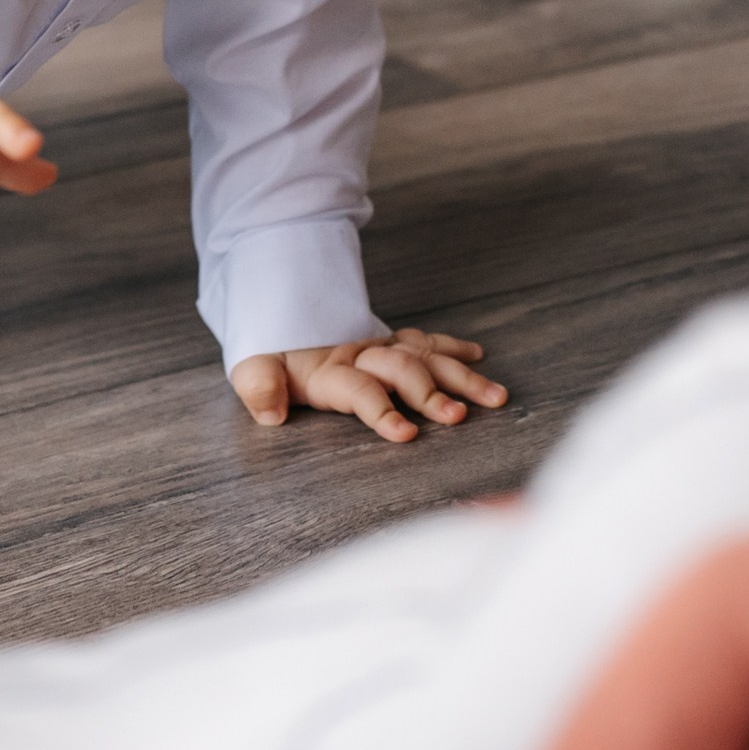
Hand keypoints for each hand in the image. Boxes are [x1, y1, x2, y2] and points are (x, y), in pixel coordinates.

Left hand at [230, 328, 507, 444]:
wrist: (281, 314)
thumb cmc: (273, 356)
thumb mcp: (254, 369)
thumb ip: (259, 387)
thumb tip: (269, 413)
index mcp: (329, 370)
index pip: (359, 390)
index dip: (381, 411)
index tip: (406, 435)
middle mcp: (363, 355)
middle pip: (402, 370)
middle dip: (431, 394)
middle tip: (458, 417)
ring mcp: (382, 346)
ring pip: (426, 356)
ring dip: (461, 376)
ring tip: (494, 397)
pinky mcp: (392, 341)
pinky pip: (426, 340)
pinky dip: (453, 347)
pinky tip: (478, 357)